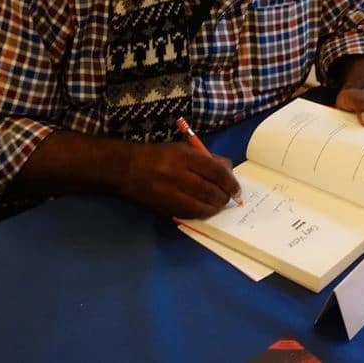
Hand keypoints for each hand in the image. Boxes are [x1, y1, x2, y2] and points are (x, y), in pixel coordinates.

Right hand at [121, 142, 240, 218]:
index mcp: (184, 156)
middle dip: (224, 197)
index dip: (231, 182)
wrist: (126, 168)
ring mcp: (169, 192)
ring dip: (215, 207)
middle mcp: (177, 174)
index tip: (237, 189)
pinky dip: (201, 213)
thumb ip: (207, 159)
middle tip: (230, 198)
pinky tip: (206, 211)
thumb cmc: (159, 155)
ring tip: (220, 205)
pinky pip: (188, 213)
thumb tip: (229, 171)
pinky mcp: (163, 206)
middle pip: (210, 190)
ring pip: (201, 205)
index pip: (216, 171)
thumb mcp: (183, 149)